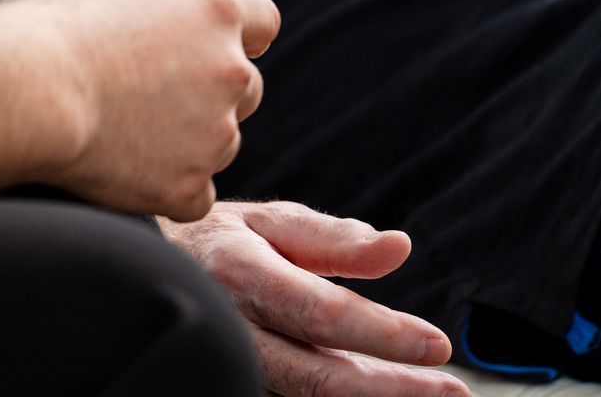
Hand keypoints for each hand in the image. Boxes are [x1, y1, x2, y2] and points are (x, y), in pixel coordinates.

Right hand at [8, 0, 279, 220]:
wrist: (27, 91)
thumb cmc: (52, 24)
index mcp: (213, 10)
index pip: (262, 19)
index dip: (242, 31)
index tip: (224, 39)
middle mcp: (227, 71)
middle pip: (246, 85)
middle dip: (211, 89)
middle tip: (160, 90)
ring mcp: (213, 133)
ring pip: (221, 141)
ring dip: (190, 138)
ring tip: (132, 130)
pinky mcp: (186, 186)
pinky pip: (195, 194)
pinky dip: (169, 187)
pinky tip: (134, 172)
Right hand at [160, 202, 467, 395]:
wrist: (146, 274)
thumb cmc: (218, 243)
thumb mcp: (268, 221)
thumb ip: (332, 237)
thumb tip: (398, 247)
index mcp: (242, 274)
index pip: (321, 314)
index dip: (382, 333)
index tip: (436, 343)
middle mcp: (234, 329)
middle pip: (319, 376)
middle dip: (393, 390)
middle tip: (454, 392)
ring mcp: (234, 365)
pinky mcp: (239, 382)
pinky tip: (387, 395)